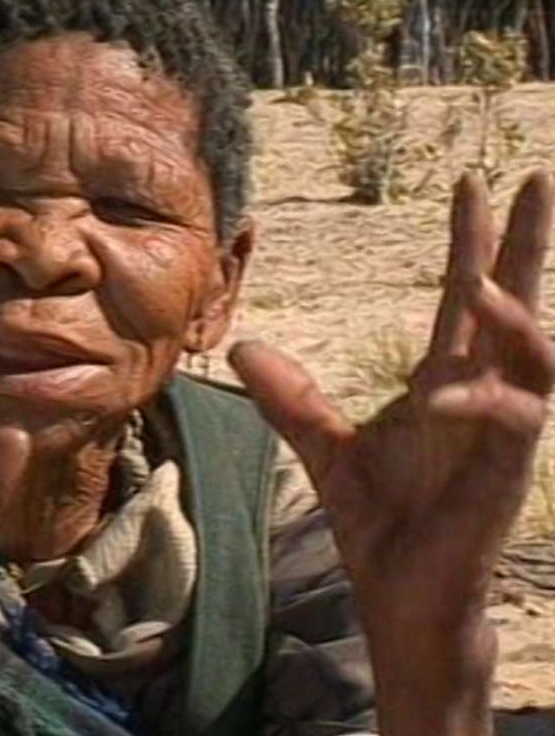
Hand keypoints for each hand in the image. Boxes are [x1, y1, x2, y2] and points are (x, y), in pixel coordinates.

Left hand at [230, 172, 553, 735]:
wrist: (400, 593)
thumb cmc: (381, 520)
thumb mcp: (324, 446)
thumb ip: (292, 396)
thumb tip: (243, 346)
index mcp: (447, 381)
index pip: (464, 298)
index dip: (469, 242)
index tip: (468, 183)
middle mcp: (483, 395)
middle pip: (515, 304)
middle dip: (526, 243)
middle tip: (536, 176)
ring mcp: (501, 432)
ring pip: (534, 354)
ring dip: (514, 314)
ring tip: (484, 278)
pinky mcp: (505, 472)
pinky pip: (508, 422)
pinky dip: (476, 403)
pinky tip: (437, 397)